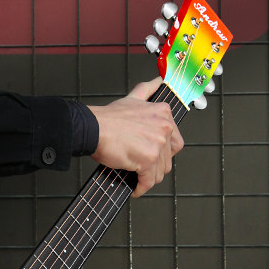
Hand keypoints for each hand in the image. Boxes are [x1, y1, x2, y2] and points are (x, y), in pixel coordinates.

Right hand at [87, 78, 183, 197]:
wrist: (93, 128)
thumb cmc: (108, 118)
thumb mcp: (133, 98)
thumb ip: (148, 89)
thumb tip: (159, 80)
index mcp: (163, 113)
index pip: (175, 141)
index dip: (163, 152)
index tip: (153, 155)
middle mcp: (164, 127)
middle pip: (168, 158)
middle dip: (155, 167)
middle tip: (143, 169)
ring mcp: (158, 144)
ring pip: (160, 171)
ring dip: (148, 178)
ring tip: (137, 178)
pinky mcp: (148, 160)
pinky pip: (149, 181)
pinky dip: (142, 188)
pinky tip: (135, 188)